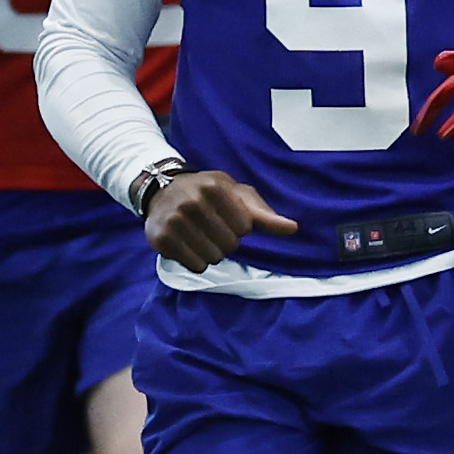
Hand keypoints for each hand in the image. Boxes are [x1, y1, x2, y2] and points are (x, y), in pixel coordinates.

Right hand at [143, 170, 296, 272]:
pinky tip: (187, 243)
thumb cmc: (206, 193)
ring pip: (213, 258)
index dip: (238, 226)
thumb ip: (264, 213)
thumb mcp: (235, 194)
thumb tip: (292, 228)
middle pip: (230, 245)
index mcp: (214, 187)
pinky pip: (195, 266)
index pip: (245, 228)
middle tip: (210, 226)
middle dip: (225, 240)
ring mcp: (174, 221)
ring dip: (211, 252)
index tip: (225, 216)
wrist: (160, 190)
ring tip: (199, 234)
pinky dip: (195, 260)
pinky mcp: (161, 239)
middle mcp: (192, 202)